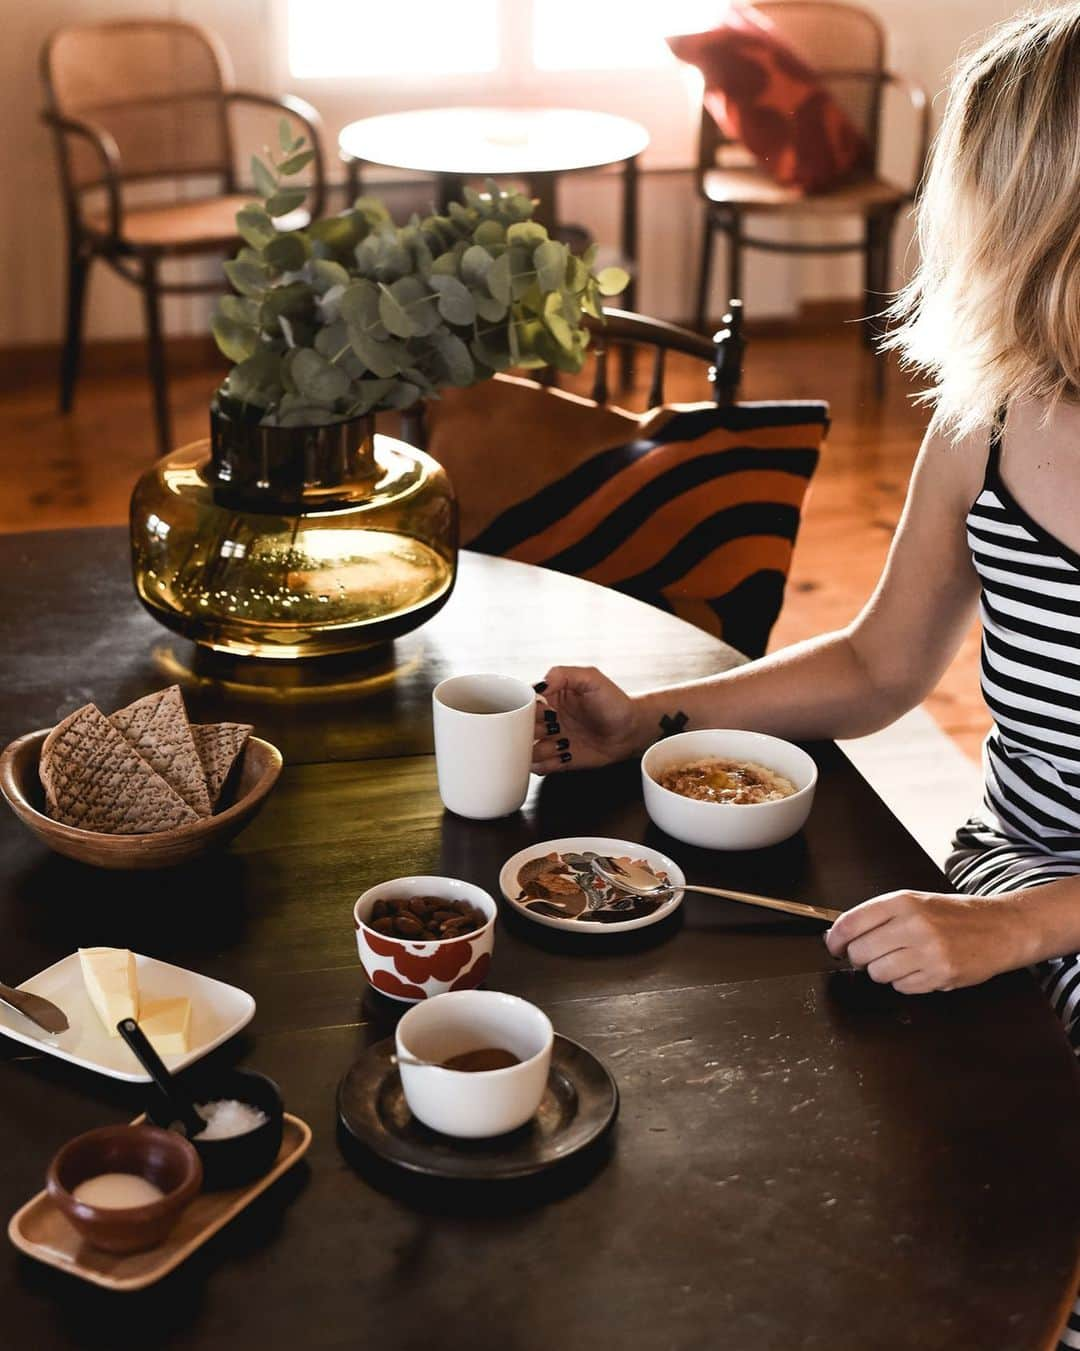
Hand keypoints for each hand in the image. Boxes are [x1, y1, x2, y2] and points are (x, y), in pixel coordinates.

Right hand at [531, 666, 644, 773]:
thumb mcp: (592, 679)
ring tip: (561, 743)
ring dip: (539, 749)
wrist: (631, 730)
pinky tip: (565, 755)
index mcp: (550, 698)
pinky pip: (540, 767)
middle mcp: (547, 720)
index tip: (544, 710)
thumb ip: (565, 674)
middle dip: (531, 730)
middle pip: (520, 728)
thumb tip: (541, 683)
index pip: (524, 703)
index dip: (527, 709)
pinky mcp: (559, 760)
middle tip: (552, 727)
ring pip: (527, 749)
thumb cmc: (614, 702)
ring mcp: (552, 741)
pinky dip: (547, 764)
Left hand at [824, 890, 1029, 993]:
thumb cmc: (953, 915)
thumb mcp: (915, 902)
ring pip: (878, 973)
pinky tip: (920, 969)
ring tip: (903, 960)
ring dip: (884, 971)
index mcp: (903, 902)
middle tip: (872, 954)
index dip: (836, 939)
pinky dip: (906, 982)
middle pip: (860, 952)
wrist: (999, 928)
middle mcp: (914, 925)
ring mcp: (928, 952)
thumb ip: (879, 916)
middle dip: (861, 958)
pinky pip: (902, 987)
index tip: (834, 946)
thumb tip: (841, 936)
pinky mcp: (940, 975)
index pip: (851, 923)